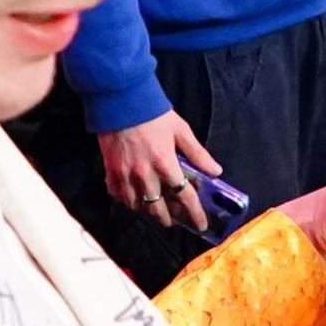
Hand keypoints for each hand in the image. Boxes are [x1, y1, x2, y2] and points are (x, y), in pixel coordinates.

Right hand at [100, 113, 225, 232]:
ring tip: (155, 212)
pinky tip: (133, 199)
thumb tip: (215, 171)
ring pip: (137, 206)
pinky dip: (127, 201)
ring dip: (147, 212)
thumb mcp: (180, 130)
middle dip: (169, 219)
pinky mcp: (110, 171)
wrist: (120, 100)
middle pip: (158, 208)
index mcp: (165, 163)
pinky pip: (118, 195)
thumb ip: (197, 153)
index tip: (201, 224)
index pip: (185, 196)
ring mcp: (125, 175)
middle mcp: (145, 174)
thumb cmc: (153, 113)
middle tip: (174, 221)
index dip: (195, 213)